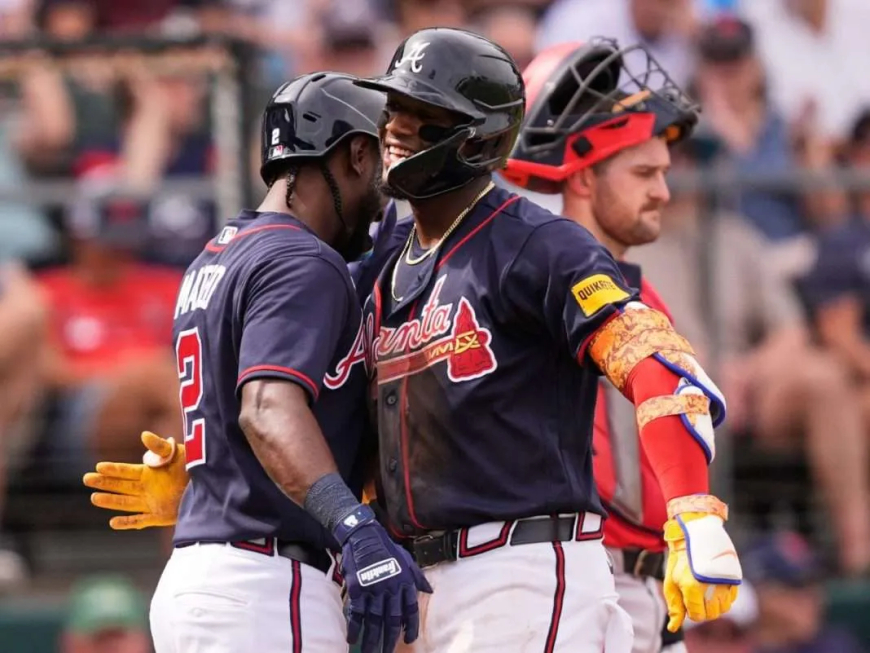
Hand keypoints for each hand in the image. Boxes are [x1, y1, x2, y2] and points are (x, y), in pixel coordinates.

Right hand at [83, 431, 188, 528]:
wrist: (209, 488)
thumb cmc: (192, 468)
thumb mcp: (176, 454)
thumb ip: (159, 447)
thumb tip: (143, 435)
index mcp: (149, 472)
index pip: (127, 471)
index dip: (113, 469)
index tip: (98, 466)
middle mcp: (147, 488)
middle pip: (121, 486)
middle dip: (104, 483)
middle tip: (87, 479)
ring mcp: (151, 503)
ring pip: (126, 503)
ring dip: (111, 501)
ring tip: (94, 498)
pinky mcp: (159, 516)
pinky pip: (140, 521)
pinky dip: (127, 523)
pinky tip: (112, 523)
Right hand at [334, 505, 431, 652]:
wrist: (364, 536)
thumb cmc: (386, 548)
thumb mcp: (407, 559)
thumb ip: (417, 577)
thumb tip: (430, 590)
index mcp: (405, 582)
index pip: (411, 610)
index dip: (410, 627)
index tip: (409, 641)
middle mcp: (391, 589)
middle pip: (391, 621)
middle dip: (389, 641)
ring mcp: (373, 590)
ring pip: (374, 621)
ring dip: (371, 639)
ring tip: (369, 652)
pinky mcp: (357, 589)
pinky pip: (356, 612)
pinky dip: (354, 627)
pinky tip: (351, 638)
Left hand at [663, 495, 741, 631]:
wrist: (696, 535)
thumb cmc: (680, 560)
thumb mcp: (671, 581)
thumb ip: (674, 606)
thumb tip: (673, 627)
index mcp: (692, 588)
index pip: (697, 616)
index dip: (691, 611)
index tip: (688, 600)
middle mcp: (711, 587)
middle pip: (711, 615)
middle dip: (702, 609)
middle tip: (696, 595)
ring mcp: (724, 582)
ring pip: (723, 609)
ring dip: (714, 606)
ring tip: (705, 591)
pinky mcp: (734, 578)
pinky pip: (732, 600)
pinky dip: (724, 599)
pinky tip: (715, 588)